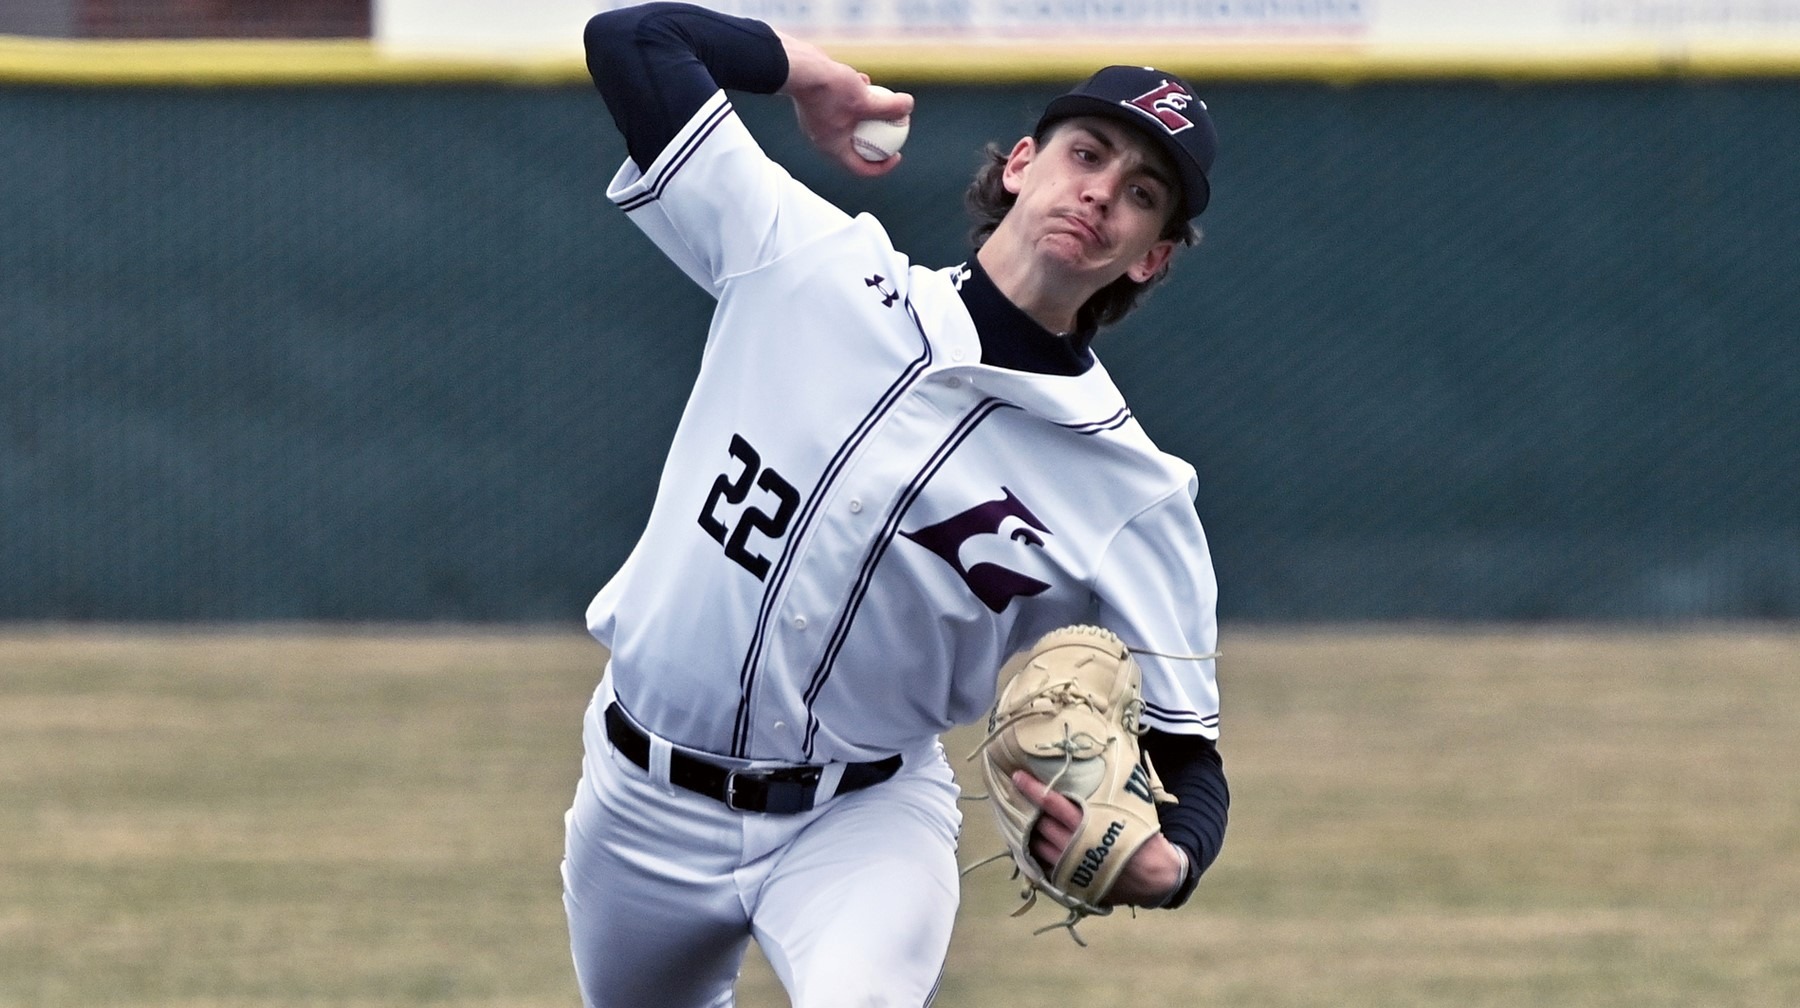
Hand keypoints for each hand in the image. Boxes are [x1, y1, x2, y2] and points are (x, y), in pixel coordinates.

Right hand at [775, 30, 912, 176]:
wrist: (798, 68)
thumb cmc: (830, 89)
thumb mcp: (866, 100)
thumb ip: (890, 107)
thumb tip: (909, 106)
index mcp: (833, 148)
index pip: (861, 168)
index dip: (883, 166)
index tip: (897, 154)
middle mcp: (823, 139)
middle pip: (856, 148)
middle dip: (877, 141)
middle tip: (893, 130)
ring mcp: (818, 122)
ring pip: (848, 124)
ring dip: (866, 115)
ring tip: (882, 101)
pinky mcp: (816, 104)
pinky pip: (840, 107)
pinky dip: (854, 98)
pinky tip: (865, 80)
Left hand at [1011, 769, 1184, 907]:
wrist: (1156, 878)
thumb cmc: (1144, 838)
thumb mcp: (1128, 809)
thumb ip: (1108, 794)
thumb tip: (1100, 766)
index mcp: (1087, 823)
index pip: (1051, 802)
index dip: (1032, 789)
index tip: (1017, 776)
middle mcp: (1073, 845)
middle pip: (1039, 824)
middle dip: (1027, 810)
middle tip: (1016, 797)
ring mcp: (1069, 867)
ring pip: (1037, 846)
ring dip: (1029, 833)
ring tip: (1021, 820)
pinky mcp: (1070, 883)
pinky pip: (1044, 868)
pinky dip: (1036, 856)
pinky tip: (1031, 846)